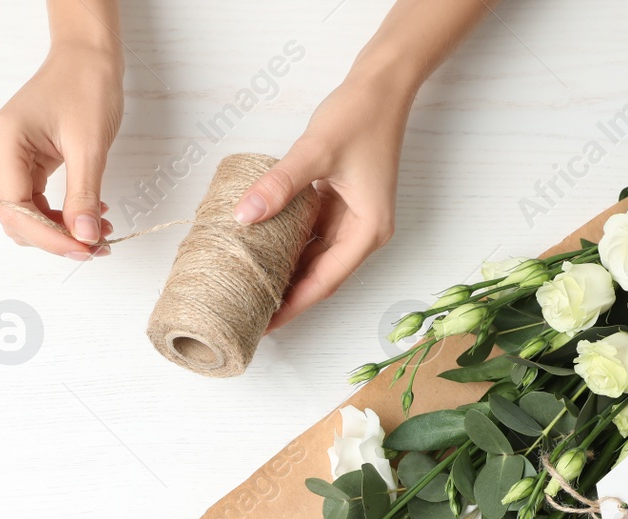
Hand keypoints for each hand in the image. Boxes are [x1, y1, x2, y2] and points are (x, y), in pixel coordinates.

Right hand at [0, 41, 122, 259]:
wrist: (86, 58)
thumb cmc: (86, 86)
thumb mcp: (89, 146)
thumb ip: (83, 196)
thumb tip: (85, 239)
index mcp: (1, 144)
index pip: (16, 211)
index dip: (50, 238)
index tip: (85, 250)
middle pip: (16, 219)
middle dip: (56, 238)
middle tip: (98, 246)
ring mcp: (0, 159)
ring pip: (24, 216)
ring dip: (59, 231)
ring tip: (98, 231)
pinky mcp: (15, 163)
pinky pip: (32, 203)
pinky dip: (58, 216)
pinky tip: (87, 215)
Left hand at [234, 77, 410, 330]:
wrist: (382, 85)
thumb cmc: (360, 115)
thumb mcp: (316, 151)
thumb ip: (281, 185)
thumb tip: (245, 216)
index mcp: (367, 231)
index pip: (324, 282)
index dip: (293, 306)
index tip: (266, 325)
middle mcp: (364, 231)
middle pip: (320, 276)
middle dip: (287, 297)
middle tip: (249, 313)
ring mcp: (353, 218)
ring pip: (314, 257)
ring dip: (286, 272)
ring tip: (251, 289)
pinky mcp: (341, 204)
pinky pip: (311, 234)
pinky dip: (289, 244)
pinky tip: (262, 250)